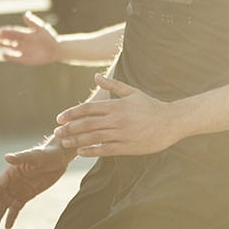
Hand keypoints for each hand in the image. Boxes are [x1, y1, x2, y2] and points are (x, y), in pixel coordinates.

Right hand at [0, 12, 61, 65]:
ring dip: (3, 45)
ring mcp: (23, 50)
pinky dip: (9, 57)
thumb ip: (32, 22)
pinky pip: (15, 58)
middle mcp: (22, 42)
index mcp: (25, 34)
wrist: (56, 49)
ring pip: (10, 47)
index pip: (12, 32)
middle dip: (1, 37)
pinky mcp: (25, 59)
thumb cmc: (49, 37)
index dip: (5, 31)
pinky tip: (3, 54)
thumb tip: (25, 14)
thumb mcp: (41, 28)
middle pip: (9, 39)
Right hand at [0, 144, 73, 228]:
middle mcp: (12, 182)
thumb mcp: (35, 156)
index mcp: (10, 173)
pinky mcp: (27, 195)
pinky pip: (16, 207)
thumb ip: (21, 158)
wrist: (59, 158)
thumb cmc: (47, 154)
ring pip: (6, 205)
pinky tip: (7, 226)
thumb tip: (7, 157)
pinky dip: (11, 216)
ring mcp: (19, 189)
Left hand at [51, 74, 181, 156]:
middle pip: (87, 124)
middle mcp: (117, 119)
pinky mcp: (128, 147)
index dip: (71, 113)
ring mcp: (122, 134)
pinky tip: (81, 152)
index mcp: (117, 105)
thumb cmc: (151, 106)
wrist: (172, 122)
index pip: (88, 108)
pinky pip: (106, 150)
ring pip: (93, 137)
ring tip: (64, 143)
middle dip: (69, 128)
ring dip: (76, 140)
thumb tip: (96, 75)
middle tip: (57, 132)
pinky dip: (91, 151)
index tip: (59, 118)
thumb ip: (113, 85)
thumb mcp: (132, 92)